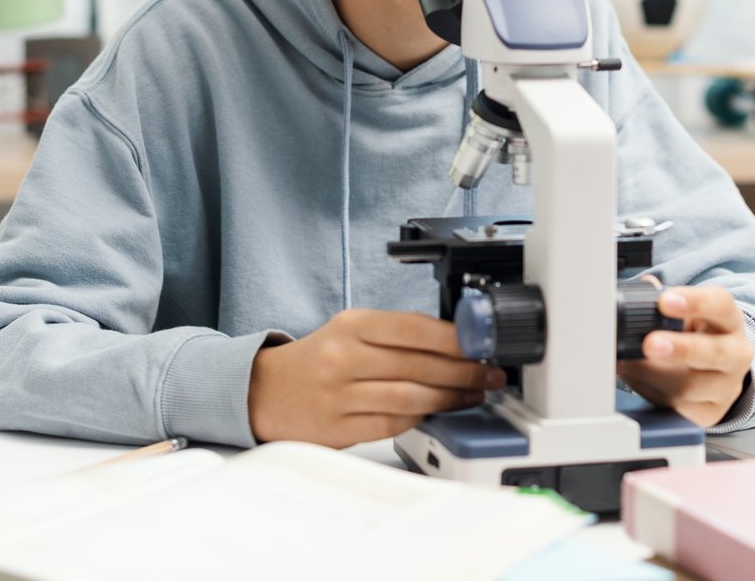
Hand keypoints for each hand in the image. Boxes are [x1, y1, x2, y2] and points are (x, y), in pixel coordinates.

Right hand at [248, 308, 503, 447]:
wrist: (264, 392)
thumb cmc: (319, 359)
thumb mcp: (351, 330)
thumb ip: (396, 334)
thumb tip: (457, 342)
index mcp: (352, 325)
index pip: (415, 328)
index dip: (457, 339)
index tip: (483, 344)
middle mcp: (344, 358)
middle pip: (420, 366)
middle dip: (464, 371)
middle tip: (490, 373)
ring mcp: (340, 396)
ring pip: (412, 398)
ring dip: (451, 398)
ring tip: (473, 395)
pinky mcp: (338, 430)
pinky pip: (393, 424)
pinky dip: (421, 419)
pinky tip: (438, 413)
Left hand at [617, 284, 754, 427]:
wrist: (715, 371)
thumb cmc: (694, 335)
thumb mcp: (685, 313)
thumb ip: (663, 299)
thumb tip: (646, 287)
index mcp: (729, 319)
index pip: (720, 305)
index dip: (694, 302)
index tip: (665, 301)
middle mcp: (736, 353)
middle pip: (714, 352)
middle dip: (680, 348)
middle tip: (650, 344)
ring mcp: (727, 387)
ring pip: (691, 386)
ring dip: (653, 375)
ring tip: (627, 363)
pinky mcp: (711, 413)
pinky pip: (679, 408)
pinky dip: (651, 394)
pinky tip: (637, 380)